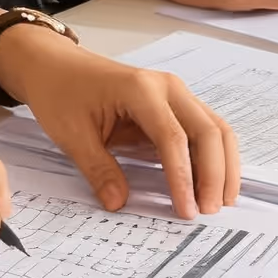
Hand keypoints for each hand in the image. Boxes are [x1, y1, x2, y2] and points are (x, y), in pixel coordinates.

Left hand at [0, 23, 239, 217]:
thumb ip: (99, 170)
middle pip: (208, 131)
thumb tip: (119, 203)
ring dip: (222, 165)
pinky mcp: (174, 105)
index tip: (186, 210)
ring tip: (219, 201)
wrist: (55, 66)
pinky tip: (212, 183)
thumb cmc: (61, 93)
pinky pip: (204, 130)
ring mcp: (175, 94)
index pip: (173, 138)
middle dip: (214, 173)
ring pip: (215, 129)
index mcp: (140, 90)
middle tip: (209, 211)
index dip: (183, 177)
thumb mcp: (72, 135)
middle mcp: (167, 87)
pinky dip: (213, 156)